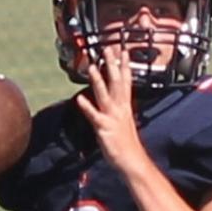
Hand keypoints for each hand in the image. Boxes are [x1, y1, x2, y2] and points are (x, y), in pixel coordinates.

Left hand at [75, 53, 145, 176]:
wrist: (132, 161)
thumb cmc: (127, 145)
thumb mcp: (124, 123)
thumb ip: (118, 110)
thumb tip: (114, 102)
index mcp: (125, 107)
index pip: (126, 81)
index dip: (125, 65)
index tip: (123, 51)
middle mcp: (120, 109)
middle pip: (117, 83)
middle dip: (112, 65)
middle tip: (108, 49)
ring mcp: (112, 118)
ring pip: (105, 95)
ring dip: (99, 81)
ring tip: (92, 66)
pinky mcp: (104, 128)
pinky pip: (94, 116)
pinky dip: (87, 107)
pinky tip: (79, 99)